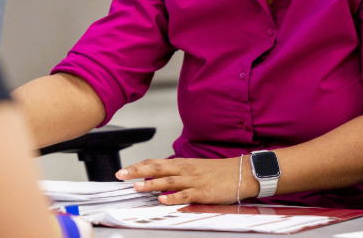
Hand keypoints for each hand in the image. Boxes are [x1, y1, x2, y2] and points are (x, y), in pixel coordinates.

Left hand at [116, 157, 258, 204]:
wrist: (241, 173)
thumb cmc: (218, 172)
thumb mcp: (195, 169)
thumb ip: (178, 173)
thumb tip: (158, 179)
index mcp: (182, 164)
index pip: (155, 162)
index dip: (138, 166)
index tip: (123, 171)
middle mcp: (185, 170)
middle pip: (158, 168)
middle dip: (138, 171)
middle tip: (121, 175)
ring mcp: (194, 181)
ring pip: (169, 181)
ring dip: (152, 184)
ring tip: (137, 187)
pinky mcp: (202, 192)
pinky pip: (185, 195)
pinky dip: (173, 198)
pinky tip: (162, 200)